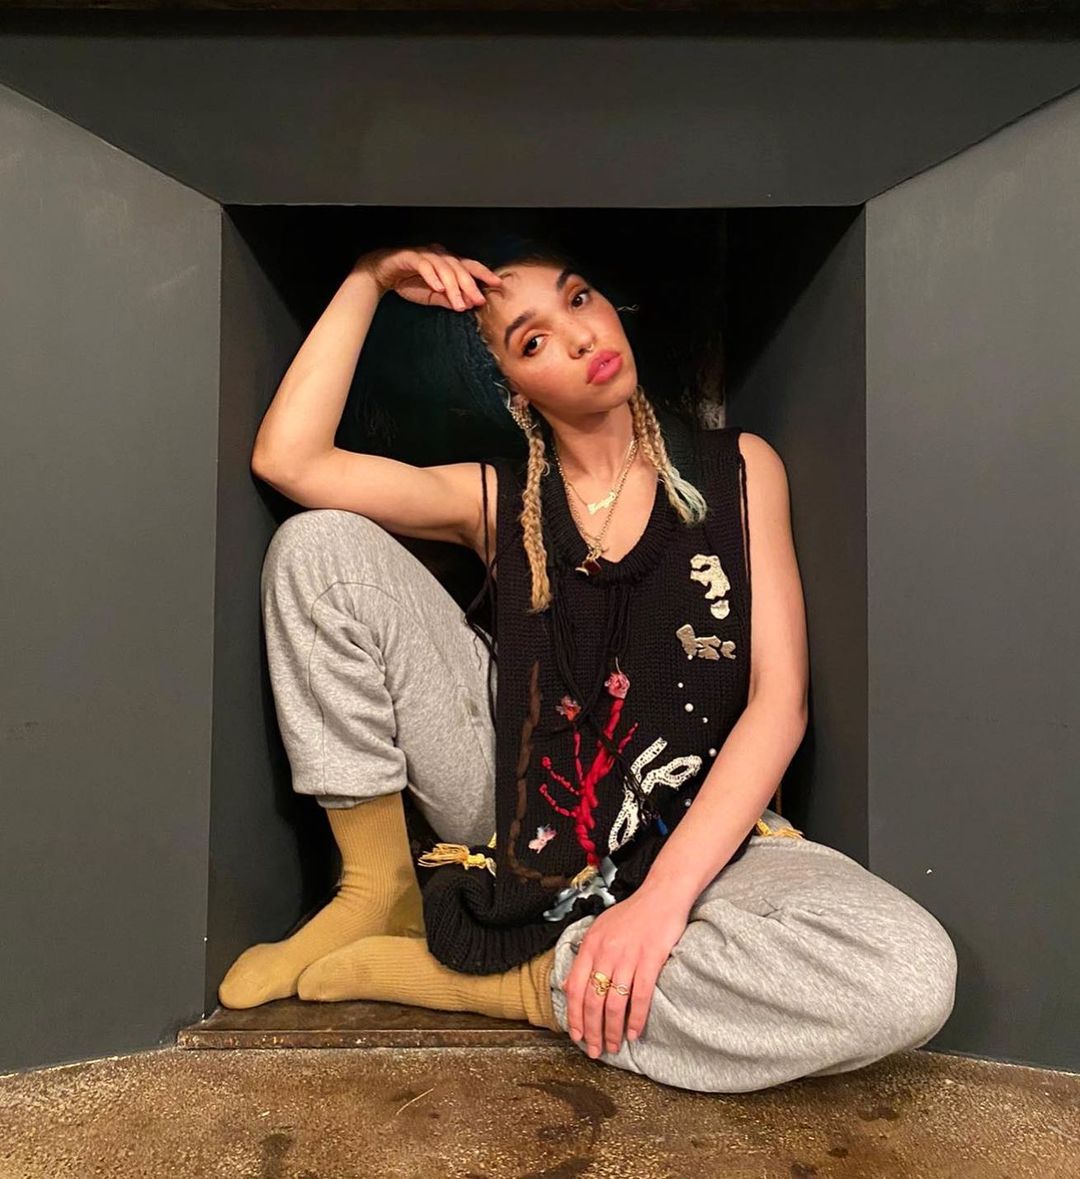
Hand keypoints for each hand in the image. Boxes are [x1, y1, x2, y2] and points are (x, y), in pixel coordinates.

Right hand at [353, 243, 502, 311]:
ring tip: (458, 303)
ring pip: (444, 268)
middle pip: (459, 268)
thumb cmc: (408, 282)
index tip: (497, 284)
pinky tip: (438, 288)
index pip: (469, 266)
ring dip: (453, 287)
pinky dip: (432, 277)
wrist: (382, 274)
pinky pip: (425, 265)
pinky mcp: (411, 256)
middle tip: (477, 300)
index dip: (484, 274)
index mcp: (447, 262)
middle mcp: (439, 255)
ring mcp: (425, 254)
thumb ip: (448, 299)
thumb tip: (466, 306)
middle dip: (470, 286)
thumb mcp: (432, 296)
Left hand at [560, 884, 691, 1057]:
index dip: (574, 1016)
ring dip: (613, 1030)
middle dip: (592, 1030)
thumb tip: (566, 985)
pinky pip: (641, 996)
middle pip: (593, 1000)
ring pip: (615, 1003)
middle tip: (595, 1050)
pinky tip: (634, 1032)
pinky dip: (636, 1018)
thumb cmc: (632, 914)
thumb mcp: (600, 930)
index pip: (575, 987)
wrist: (661, 895)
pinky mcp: (651, 959)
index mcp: (590, 945)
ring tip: (615, 1046)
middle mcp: (606, 952)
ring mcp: (628, 956)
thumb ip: (584, 957)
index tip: (576, 1036)